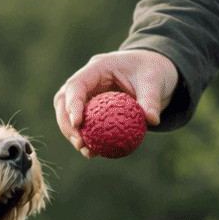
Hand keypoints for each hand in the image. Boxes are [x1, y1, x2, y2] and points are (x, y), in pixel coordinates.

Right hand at [54, 50, 178, 155]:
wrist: (153, 73)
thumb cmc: (152, 71)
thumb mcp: (155, 81)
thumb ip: (151, 99)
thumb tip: (151, 120)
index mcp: (98, 67)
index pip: (76, 84)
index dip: (73, 103)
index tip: (78, 123)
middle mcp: (87, 81)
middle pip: (63, 100)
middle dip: (66, 123)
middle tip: (79, 142)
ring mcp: (86, 95)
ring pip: (67, 114)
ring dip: (71, 134)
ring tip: (86, 150)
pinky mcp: (90, 109)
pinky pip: (81, 125)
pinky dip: (84, 139)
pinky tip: (92, 152)